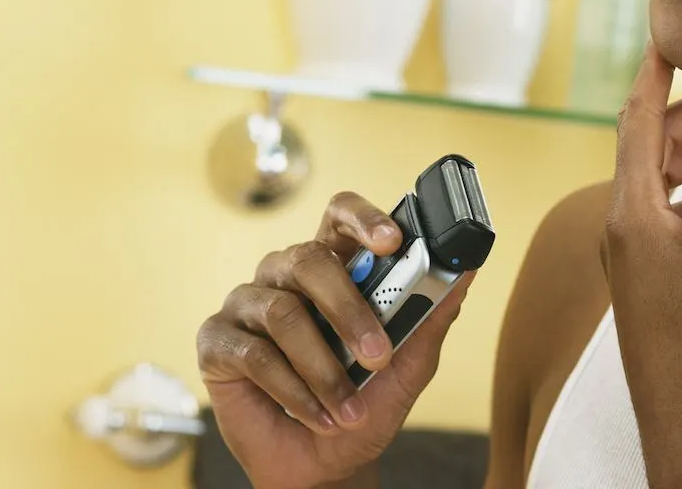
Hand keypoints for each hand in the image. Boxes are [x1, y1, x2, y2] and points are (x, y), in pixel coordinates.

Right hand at [196, 192, 473, 488]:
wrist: (324, 467)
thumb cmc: (361, 409)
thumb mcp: (407, 369)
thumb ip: (430, 319)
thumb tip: (464, 274)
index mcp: (331, 267)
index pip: (340, 217)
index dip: (363, 219)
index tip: (393, 241)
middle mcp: (285, 276)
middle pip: (308, 259)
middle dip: (347, 309)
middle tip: (377, 355)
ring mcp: (247, 304)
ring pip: (282, 313)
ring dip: (324, 369)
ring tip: (348, 409)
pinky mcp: (217, 341)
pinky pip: (255, 355)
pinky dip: (294, 392)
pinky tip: (317, 416)